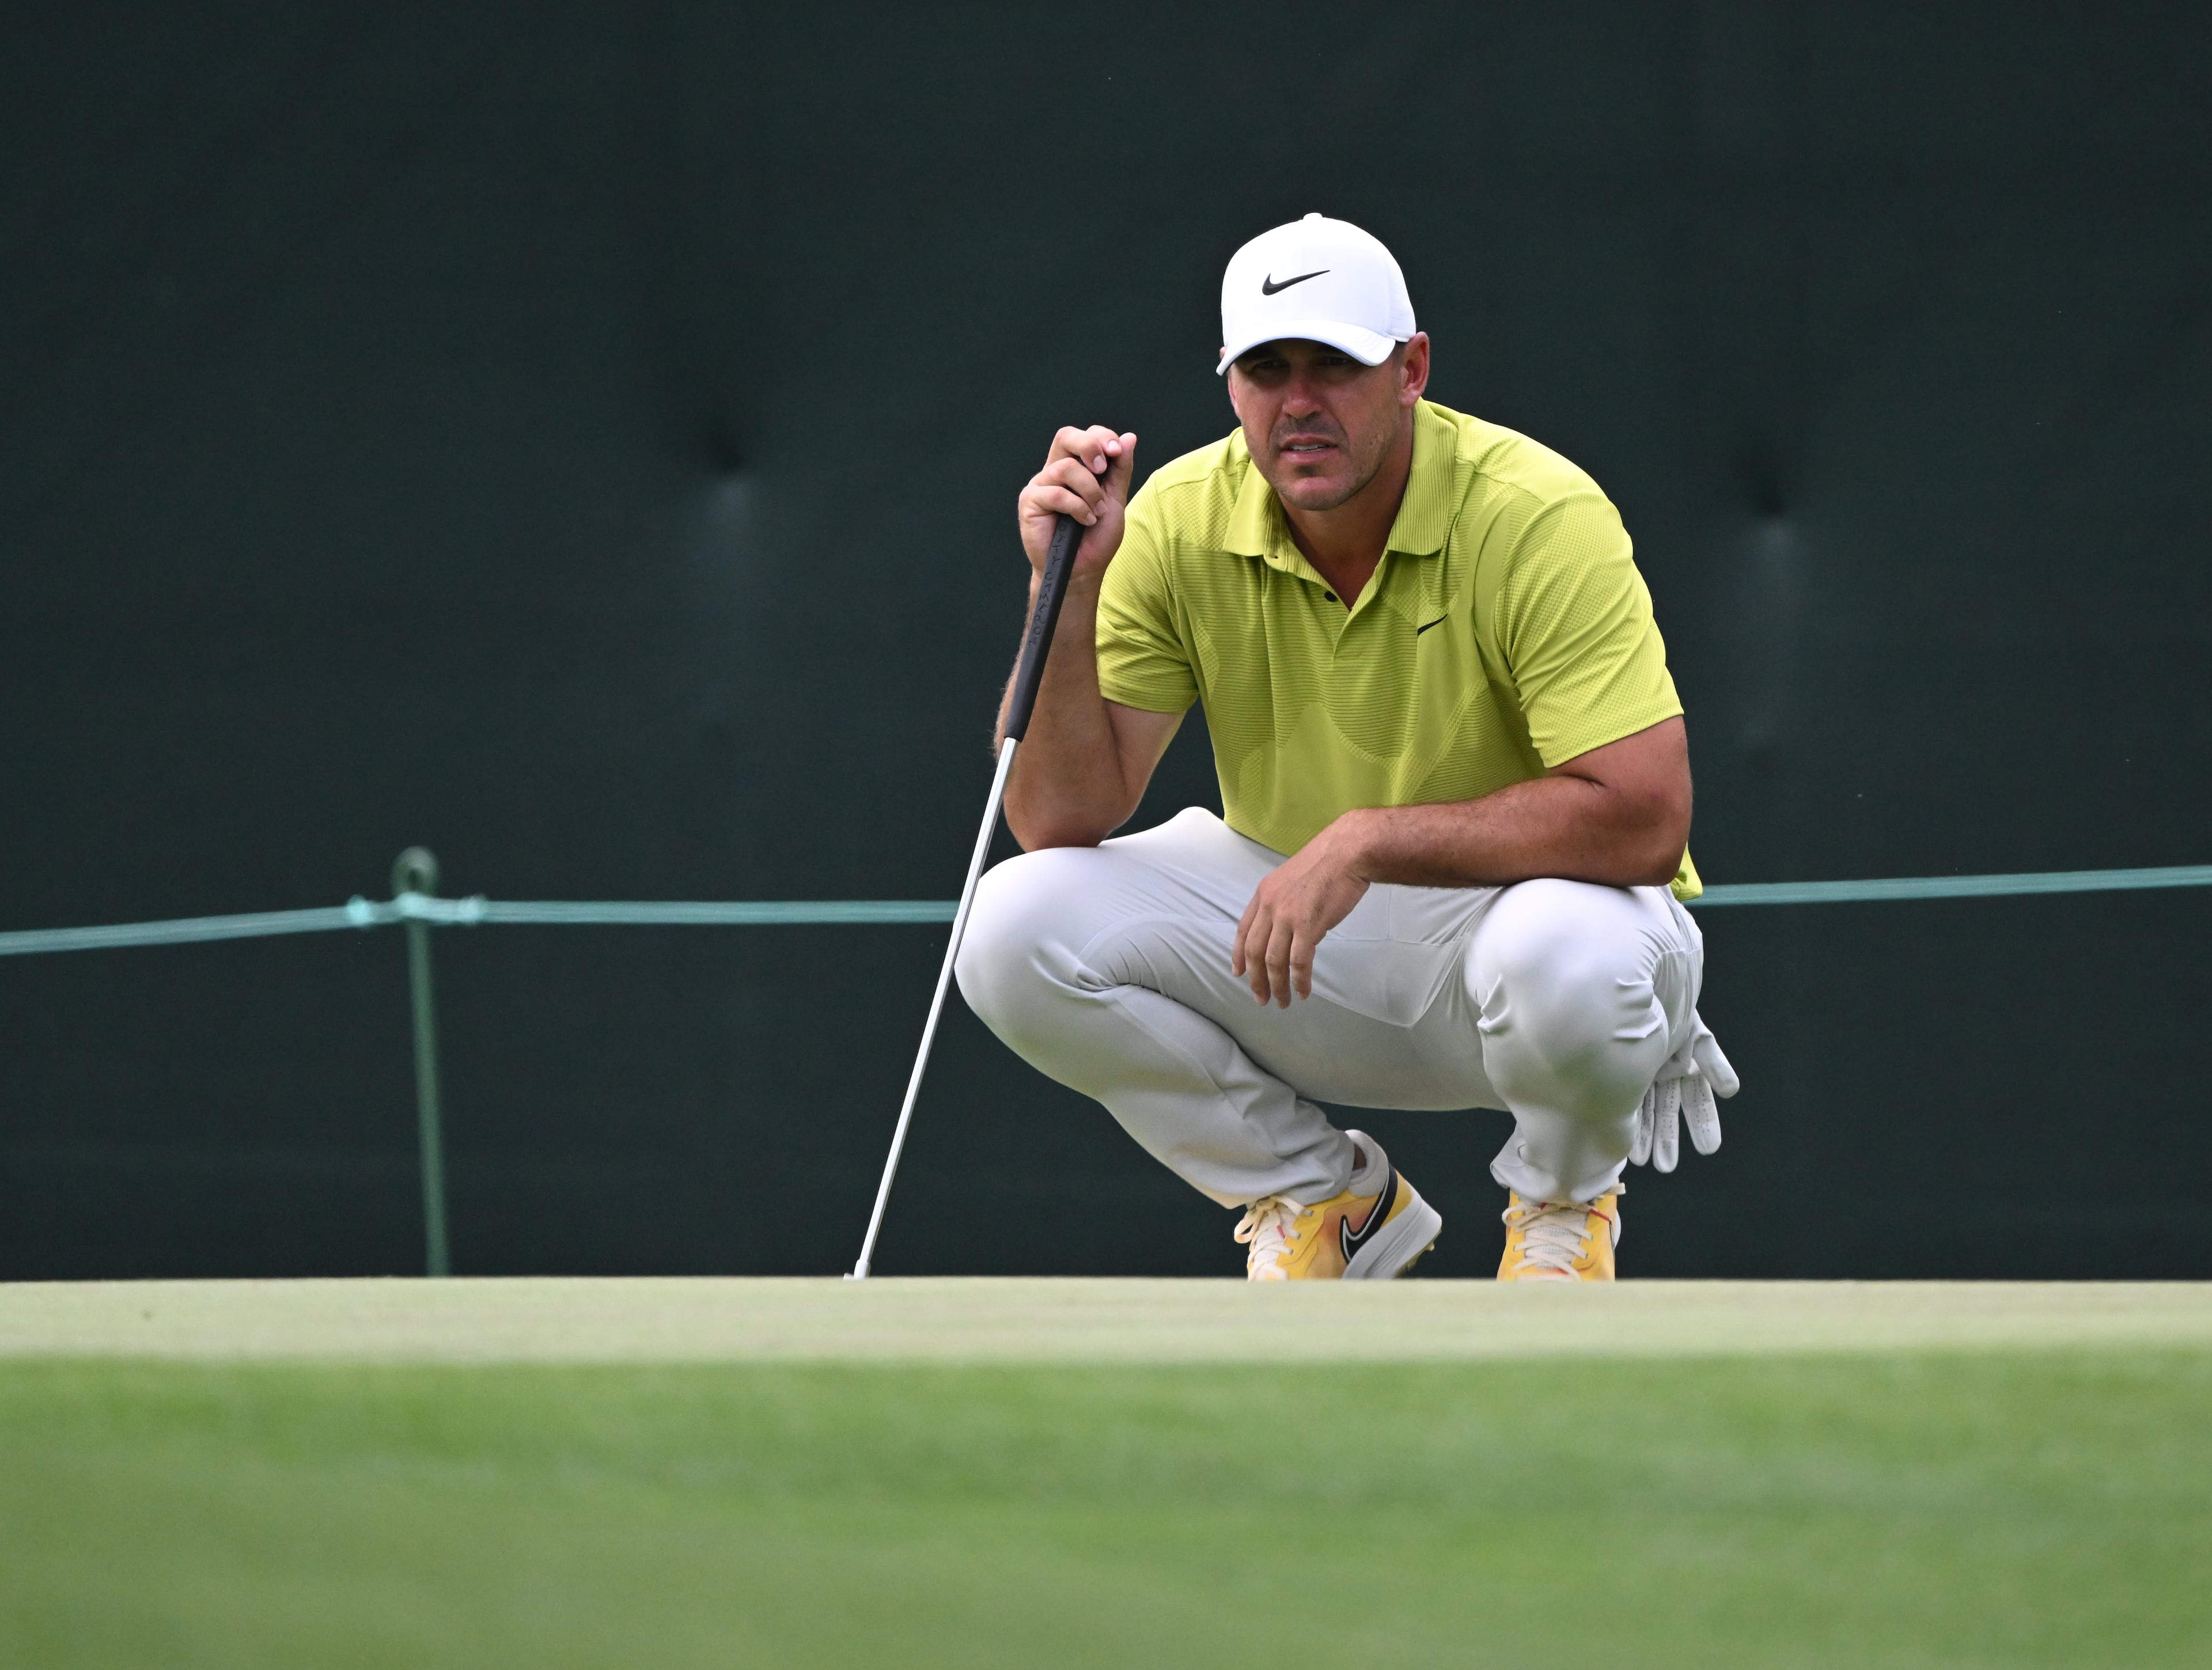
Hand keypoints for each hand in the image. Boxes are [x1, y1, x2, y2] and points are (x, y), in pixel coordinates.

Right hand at [1018, 426, 1136, 582]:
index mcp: (1076, 467)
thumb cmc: (1096, 538)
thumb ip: (1120, 470)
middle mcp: (1055, 471)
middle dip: (1089, 446)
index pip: (1085, 436)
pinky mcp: (1029, 502)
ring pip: (1065, 468)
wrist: (1082, 570)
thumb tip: (1129, 438)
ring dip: (1089, 491)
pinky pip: (1055, 493)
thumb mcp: (1115, 500)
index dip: (1101, 437)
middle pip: (1065, 436)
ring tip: (1096, 513)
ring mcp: (1040, 485)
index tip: (1116, 451)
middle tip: (1102, 469)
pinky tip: (1085, 521)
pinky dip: (1077, 507)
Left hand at [1231, 815, 1373, 1006]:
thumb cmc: (1328, 861)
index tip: (1239, 973)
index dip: (1239, 955)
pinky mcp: (1308, 926)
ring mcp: (1287, 917)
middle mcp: (1270, 906)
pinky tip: (1303, 992)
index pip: (1244, 930)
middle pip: (1254, 951)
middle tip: (1261, 998)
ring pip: (1273, 962)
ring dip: (1277, 986)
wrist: (1348, 851)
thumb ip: (1285, 901)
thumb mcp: (1293, 878)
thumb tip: (1288, 923)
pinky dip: (1299, 980)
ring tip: (1282, 1002)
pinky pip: (1298, 962)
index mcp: (1264, 893)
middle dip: (1255, 979)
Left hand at [1631, 1018, 1739, 1170]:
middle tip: (1666, 1166)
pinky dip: (1628, 1116)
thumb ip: (1712, 1062)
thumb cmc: (1672, 1008)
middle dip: (1666, 1138)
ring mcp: (1639, 1072)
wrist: (1636, 986)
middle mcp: (1661, 1073)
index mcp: (1684, 1065)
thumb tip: (1731, 1091)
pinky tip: (1626, 1137)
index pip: (1696, 1101)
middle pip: (1667, 1111)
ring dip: (1646, 1134)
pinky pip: (1624, 1096)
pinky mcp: (1621, 1070)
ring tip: (1643, 1161)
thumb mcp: (1695, 1035)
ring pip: (1645, 1108)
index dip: (1703, 1124)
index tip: (1708, 1149)